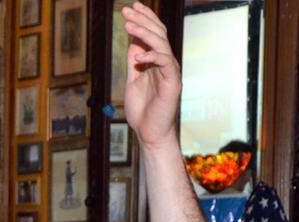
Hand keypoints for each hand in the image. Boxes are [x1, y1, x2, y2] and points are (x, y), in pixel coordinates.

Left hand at [123, 2, 180, 149]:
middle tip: (127, 10)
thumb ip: (134, 63)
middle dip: (143, 20)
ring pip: (161, 44)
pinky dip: (152, 56)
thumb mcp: (133, 81)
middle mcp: (165, 63)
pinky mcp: (172, 82)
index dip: (144, 19)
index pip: (153, 34)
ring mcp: (170, 71)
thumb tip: (133, 43)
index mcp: (156, 61)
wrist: (149, 133)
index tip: (130, 8)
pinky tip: (138, 55)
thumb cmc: (142, 110)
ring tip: (128, 25)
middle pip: (158, 34)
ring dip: (144, 33)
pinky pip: (165, 62)